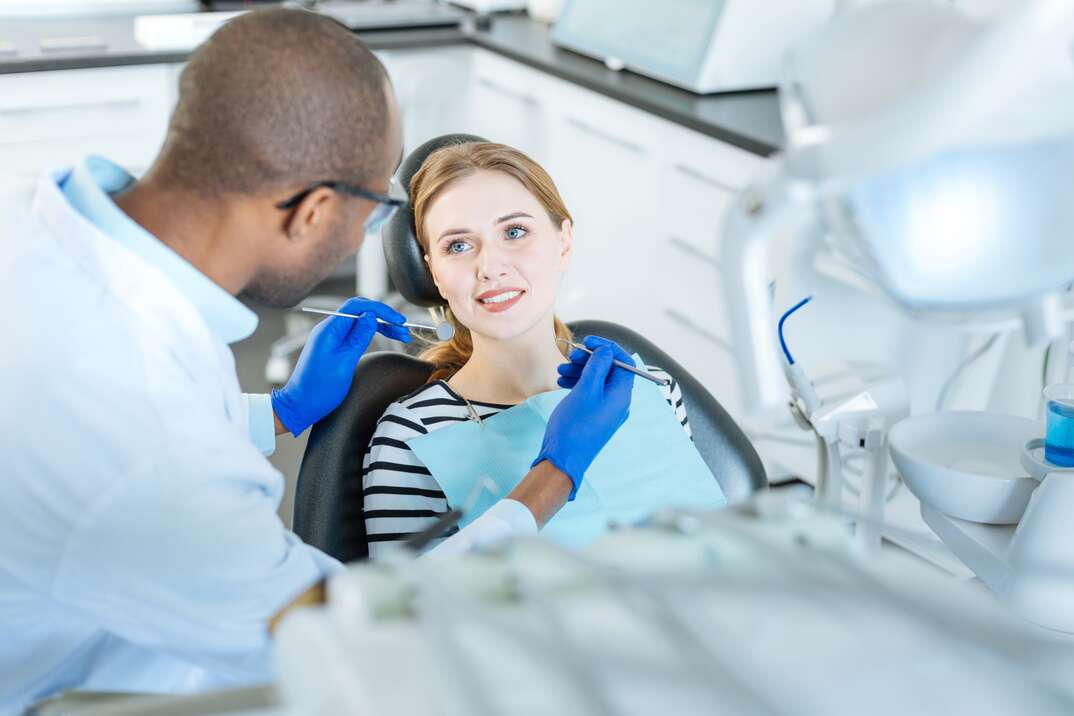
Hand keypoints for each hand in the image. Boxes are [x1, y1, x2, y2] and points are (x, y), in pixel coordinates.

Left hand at [271, 297, 409, 435]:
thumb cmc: (320, 388)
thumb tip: (371, 316)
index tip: (398, 320)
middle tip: (404, 330)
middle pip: (361, 313)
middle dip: (384, 318)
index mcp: (329, 329)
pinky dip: (372, 334)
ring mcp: (332, 338)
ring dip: (381, 326)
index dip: (380, 309)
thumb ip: (359, 337)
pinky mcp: (335, 347)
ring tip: (401, 335)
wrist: (301, 404)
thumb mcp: (345, 362)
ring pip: (361, 323)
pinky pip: (356, 334)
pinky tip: (386, 338)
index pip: (357, 306)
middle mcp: (329, 329)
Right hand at [532, 336, 635, 499]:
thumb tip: (606, 350)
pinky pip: (590, 392)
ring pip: (597, 380)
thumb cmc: (575, 425)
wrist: (563, 459)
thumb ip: (598, 366)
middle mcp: (618, 401)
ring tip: (561, 371)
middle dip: (590, 359)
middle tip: (571, 356)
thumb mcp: (586, 389)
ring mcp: (606, 410)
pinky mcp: (594, 415)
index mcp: (622, 394)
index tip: (588, 341)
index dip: (606, 347)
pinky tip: (562, 382)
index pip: (623, 361)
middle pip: (609, 369)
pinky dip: (578, 383)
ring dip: (580, 370)